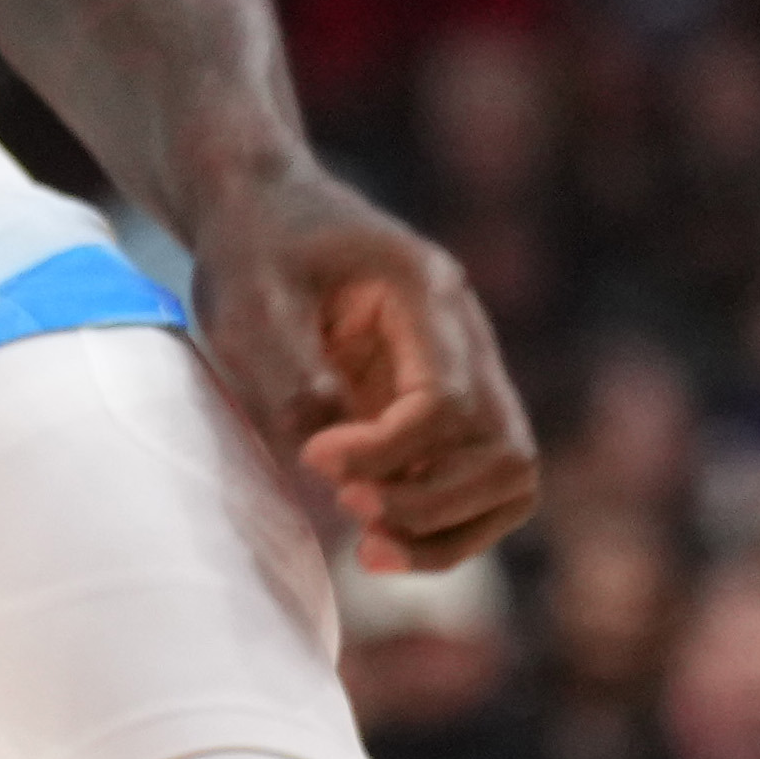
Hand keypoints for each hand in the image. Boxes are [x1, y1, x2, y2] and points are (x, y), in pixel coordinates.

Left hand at [188, 169, 538, 571]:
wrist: (266, 210)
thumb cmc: (253, 250)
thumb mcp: (250, 304)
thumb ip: (292, 383)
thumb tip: (333, 466)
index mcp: (428, 291)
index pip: (448, 401)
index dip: (387, 452)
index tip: (314, 458)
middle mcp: (466, 335)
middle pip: (502, 450)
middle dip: (428, 502)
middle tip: (347, 506)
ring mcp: (468, 372)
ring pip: (509, 477)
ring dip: (447, 529)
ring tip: (369, 548)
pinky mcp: (448, 409)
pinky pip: (482, 487)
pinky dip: (444, 529)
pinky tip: (379, 540)